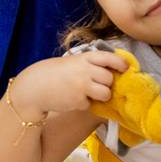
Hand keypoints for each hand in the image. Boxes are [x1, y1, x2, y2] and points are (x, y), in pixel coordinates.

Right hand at [11, 51, 127, 115]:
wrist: (34, 86)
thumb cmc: (54, 73)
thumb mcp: (72, 62)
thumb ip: (90, 64)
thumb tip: (111, 70)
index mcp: (84, 58)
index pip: (109, 57)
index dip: (120, 62)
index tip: (126, 68)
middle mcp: (85, 71)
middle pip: (109, 78)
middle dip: (107, 83)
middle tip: (98, 84)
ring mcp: (82, 86)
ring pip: (106, 93)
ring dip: (102, 95)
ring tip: (90, 93)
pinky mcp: (79, 101)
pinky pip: (90, 104)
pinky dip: (84, 103)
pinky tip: (73, 99)